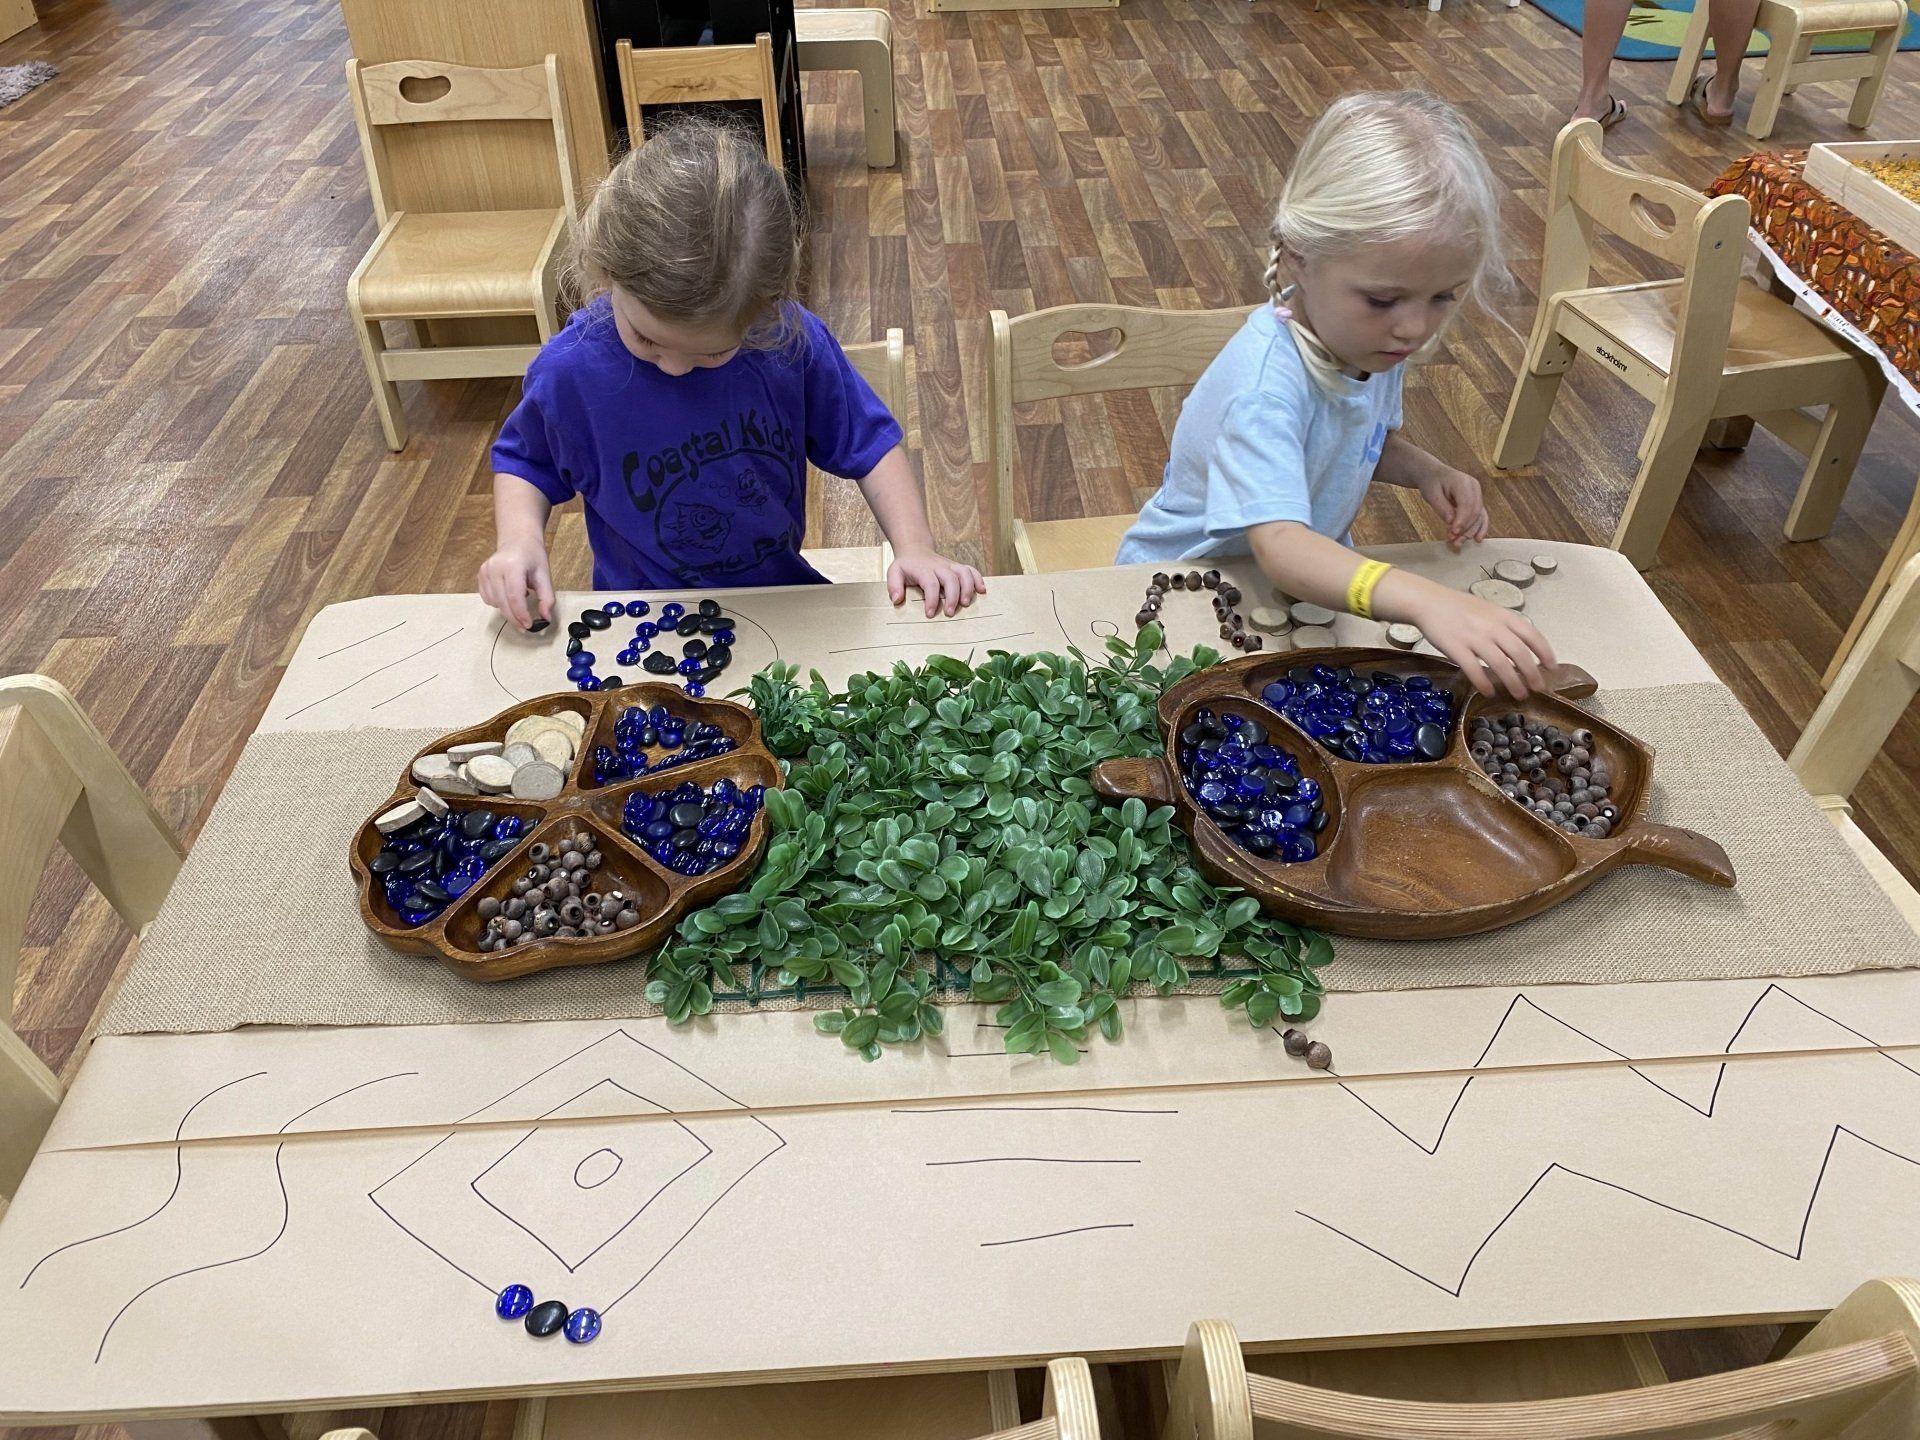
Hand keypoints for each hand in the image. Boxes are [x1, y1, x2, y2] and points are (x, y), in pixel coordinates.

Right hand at [478, 539, 553, 631]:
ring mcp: (485, 571)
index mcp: (512, 566)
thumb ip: (547, 598)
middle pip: (503, 602)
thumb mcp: (544, 575)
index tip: (528, 626)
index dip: (521, 614)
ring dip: (507, 610)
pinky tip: (508, 595)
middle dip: (514, 618)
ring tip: (520, 600)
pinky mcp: (480, 575)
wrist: (517, 539)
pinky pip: (487, 598)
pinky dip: (498, 603)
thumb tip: (546, 618)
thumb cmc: (533, 557)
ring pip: (494, 603)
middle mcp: (495, 568)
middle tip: (524, 627)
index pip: (514, 597)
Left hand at [888, 547, 985, 616]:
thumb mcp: (894, 572)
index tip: (930, 614)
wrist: (915, 550)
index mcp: (924, 569)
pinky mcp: (957, 567)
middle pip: (951, 578)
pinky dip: (978, 579)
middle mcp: (939, 566)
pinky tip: (982, 591)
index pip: (930, 583)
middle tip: (950, 613)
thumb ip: (893, 586)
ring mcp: (950, 566)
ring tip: (966, 604)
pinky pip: (971, 570)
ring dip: (968, 588)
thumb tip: (897, 600)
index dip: (932, 599)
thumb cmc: (906, 566)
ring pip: (964, 573)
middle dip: (952, 597)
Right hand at [1408, 588, 1555, 699]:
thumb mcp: (1489, 611)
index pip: (1532, 635)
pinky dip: (1483, 683)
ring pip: (1500, 664)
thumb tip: (1522, 650)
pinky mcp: (1456, 648)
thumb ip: (1505, 627)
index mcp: (1503, 616)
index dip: (1545, 653)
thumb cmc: (1459, 608)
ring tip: (1519, 695)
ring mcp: (1474, 638)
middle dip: (1532, 674)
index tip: (1552, 668)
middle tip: (1538, 689)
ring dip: (1513, 683)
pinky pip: (1474, 670)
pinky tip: (1488, 693)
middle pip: (1520, 654)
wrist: (1429, 602)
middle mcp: (1492, 627)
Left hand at [1418, 467, 1489, 549]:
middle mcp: (1474, 487)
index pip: (1466, 504)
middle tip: (1453, 541)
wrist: (1433, 474)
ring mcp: (1477, 494)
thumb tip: (1451, 521)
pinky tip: (1477, 538)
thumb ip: (1441, 507)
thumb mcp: (1431, 493)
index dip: (1461, 520)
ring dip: (1470, 531)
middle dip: (1465, 529)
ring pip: (1478, 516)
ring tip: (1458, 543)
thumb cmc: (1431, 482)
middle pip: (1474, 512)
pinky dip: (1480, 527)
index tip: (1453, 533)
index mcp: (1463, 482)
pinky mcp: (1476, 501)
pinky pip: (1481, 515)